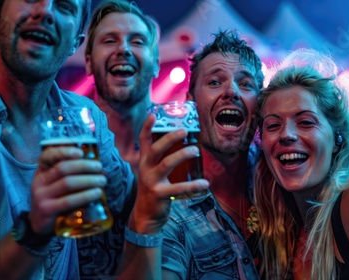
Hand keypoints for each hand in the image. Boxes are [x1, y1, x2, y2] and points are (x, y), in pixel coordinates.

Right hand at [30, 147, 106, 233]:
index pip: (48, 156)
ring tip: (102, 181)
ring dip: (88, 180)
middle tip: (99, 168)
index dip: (64, 151)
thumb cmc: (55, 199)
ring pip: (67, 183)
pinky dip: (85, 195)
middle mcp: (39, 182)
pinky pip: (68, 200)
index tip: (81, 152)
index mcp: (41, 172)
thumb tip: (101, 171)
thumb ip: (74, 176)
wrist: (40, 224)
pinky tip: (97, 193)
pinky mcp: (47, 210)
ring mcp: (41, 196)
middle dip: (84, 166)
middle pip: (63, 168)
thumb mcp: (58, 185)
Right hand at [131, 114, 208, 232]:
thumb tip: (181, 145)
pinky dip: (193, 185)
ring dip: (183, 154)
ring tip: (196, 150)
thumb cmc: (153, 189)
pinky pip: (178, 188)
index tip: (153, 114)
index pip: (143, 141)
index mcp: (144, 162)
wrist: (144, 216)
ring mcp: (151, 181)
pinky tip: (205, 183)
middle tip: (184, 131)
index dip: (146, 127)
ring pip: (167, 163)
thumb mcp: (151, 172)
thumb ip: (160, 160)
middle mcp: (145, 169)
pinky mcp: (160, 194)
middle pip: (156, 149)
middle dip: (170, 138)